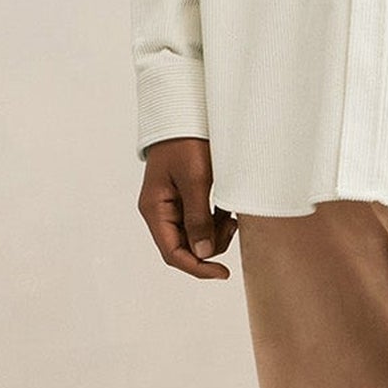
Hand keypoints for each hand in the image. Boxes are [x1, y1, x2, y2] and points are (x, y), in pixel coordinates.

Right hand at [138, 137, 237, 278]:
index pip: (172, 253)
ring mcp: (172, 206)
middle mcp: (160, 211)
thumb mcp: (196, 180)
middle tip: (232, 225)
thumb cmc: (186, 142)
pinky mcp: (185, 198)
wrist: (185, 113)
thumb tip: (202, 253)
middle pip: (185, 248)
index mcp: (155, 209)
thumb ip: (199, 218)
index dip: (197, 268)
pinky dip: (216, 220)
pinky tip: (227, 207)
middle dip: (210, 245)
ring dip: (215, 232)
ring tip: (230, 213)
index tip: (223, 274)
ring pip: (195, 237)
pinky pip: (201, 221)